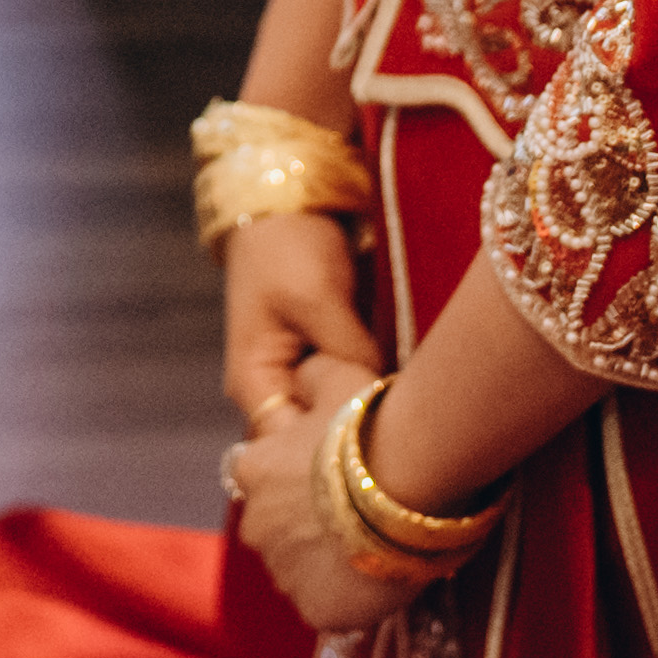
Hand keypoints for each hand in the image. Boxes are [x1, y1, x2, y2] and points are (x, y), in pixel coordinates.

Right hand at [220, 210, 382, 429]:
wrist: (291, 202)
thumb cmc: (289, 247)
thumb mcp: (318, 298)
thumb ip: (348, 352)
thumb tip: (382, 396)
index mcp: (254, 382)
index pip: (285, 447)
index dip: (324, 455)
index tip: (371, 451)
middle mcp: (275, 388)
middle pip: (310, 438)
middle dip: (347, 439)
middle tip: (396, 439)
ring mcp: (300, 375)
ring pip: (332, 415)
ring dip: (361, 414)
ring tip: (403, 418)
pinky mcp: (326, 358)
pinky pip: (347, 388)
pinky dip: (368, 390)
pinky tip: (399, 392)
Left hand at [222, 371, 423, 637]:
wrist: (408, 482)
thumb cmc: (372, 425)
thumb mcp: (335, 374)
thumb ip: (309, 377)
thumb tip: (301, 374)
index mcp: (253, 470)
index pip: (262, 477)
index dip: (298, 477)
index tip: (333, 478)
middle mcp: (255, 524)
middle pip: (277, 528)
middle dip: (308, 525)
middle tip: (359, 514)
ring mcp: (284, 573)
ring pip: (301, 571)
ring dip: (327, 562)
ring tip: (375, 546)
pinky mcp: (316, 612)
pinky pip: (328, 608)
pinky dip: (348, 599)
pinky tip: (379, 579)